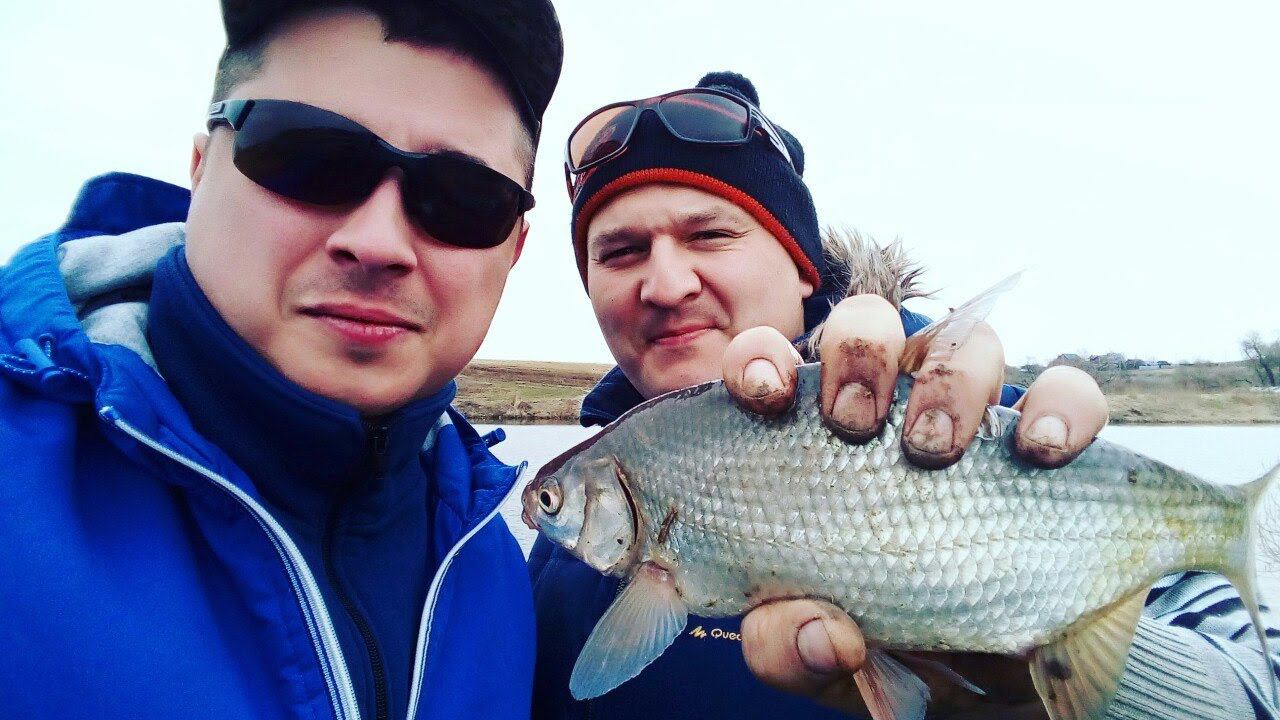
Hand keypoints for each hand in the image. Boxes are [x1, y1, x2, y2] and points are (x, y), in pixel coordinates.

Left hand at [722, 295, 1108, 713]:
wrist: (985, 691)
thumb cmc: (879, 647)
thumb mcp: (815, 662)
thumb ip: (785, 648)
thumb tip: (822, 635)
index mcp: (808, 447)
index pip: (769, 364)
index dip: (759, 358)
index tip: (765, 397)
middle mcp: (889, 413)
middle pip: (869, 325)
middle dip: (858, 355)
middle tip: (854, 425)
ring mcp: (973, 420)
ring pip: (966, 342)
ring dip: (948, 379)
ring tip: (934, 450)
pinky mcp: (1052, 444)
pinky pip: (1070, 392)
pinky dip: (1059, 404)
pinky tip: (1039, 451)